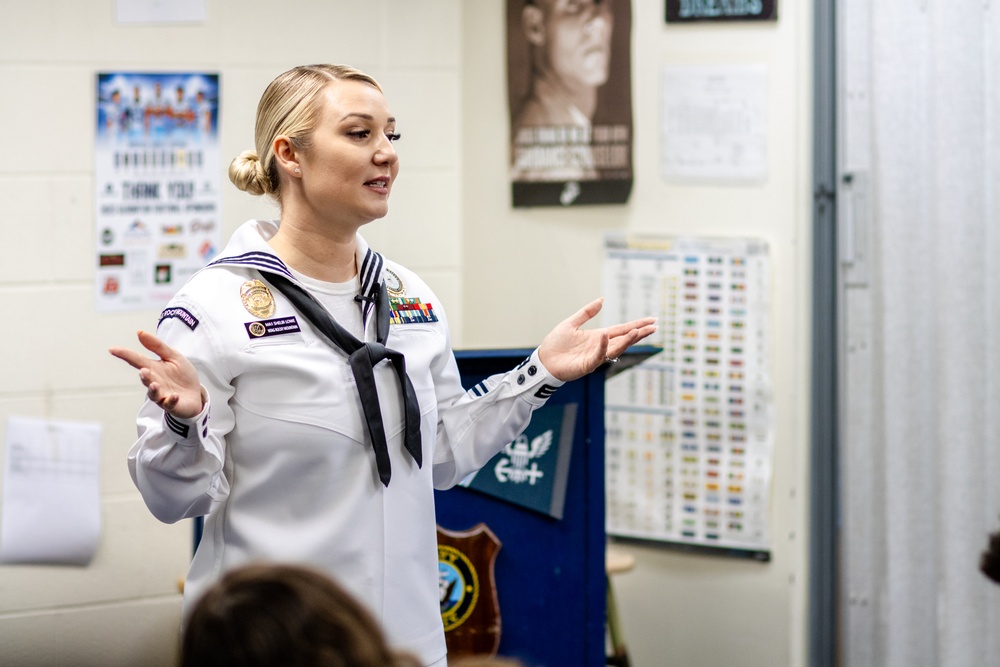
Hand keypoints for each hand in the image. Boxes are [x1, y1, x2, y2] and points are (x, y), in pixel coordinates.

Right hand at [109, 330, 204, 418]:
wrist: (196, 394)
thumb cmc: (182, 375)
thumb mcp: (173, 356)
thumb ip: (157, 346)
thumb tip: (140, 332)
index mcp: (154, 368)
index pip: (137, 360)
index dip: (125, 354)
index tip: (112, 349)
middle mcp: (155, 382)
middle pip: (146, 379)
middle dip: (144, 376)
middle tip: (144, 371)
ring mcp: (162, 395)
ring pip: (154, 393)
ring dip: (154, 389)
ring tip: (154, 384)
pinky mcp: (173, 404)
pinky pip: (170, 404)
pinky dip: (172, 400)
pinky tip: (175, 396)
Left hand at [538, 298, 656, 381]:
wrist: (543, 360)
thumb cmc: (556, 344)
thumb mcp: (572, 323)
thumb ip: (587, 312)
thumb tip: (602, 300)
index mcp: (599, 336)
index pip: (622, 329)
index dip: (637, 325)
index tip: (652, 320)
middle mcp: (600, 346)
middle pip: (624, 339)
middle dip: (639, 333)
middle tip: (655, 327)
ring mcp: (595, 356)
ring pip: (616, 348)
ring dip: (627, 340)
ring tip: (638, 330)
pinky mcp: (587, 365)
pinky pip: (598, 355)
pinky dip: (603, 346)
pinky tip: (606, 335)